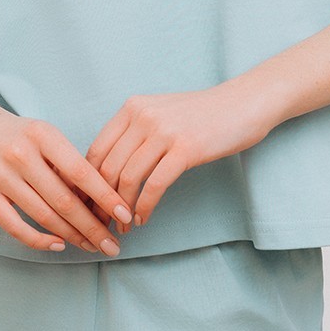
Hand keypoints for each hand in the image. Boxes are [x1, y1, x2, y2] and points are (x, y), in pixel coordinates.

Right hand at [0, 99, 134, 253]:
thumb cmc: (15, 133)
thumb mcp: (44, 135)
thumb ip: (66, 163)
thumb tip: (99, 200)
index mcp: (43, 135)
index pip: (82, 172)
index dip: (106, 197)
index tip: (125, 215)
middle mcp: (22, 154)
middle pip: (65, 200)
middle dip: (93, 227)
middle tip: (112, 245)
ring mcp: (0, 176)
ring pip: (44, 216)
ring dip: (72, 236)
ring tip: (92, 247)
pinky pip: (15, 226)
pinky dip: (39, 240)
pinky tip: (58, 245)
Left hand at [84, 80, 274, 230]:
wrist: (243, 104)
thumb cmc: (201, 114)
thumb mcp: (160, 113)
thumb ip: (133, 133)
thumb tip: (106, 170)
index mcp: (132, 108)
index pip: (96, 150)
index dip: (87, 183)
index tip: (88, 205)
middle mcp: (143, 116)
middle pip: (108, 167)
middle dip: (101, 201)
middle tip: (102, 223)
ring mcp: (164, 131)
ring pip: (129, 178)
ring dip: (122, 209)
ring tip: (124, 226)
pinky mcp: (186, 148)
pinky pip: (155, 185)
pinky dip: (145, 206)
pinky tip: (144, 218)